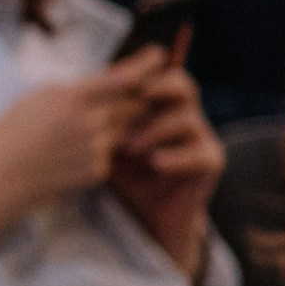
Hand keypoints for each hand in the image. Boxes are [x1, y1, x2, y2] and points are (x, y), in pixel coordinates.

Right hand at [0, 49, 167, 214]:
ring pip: (124, 128)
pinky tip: (72, 153)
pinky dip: (100, 149)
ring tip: (84, 127)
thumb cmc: (10, 133)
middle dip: (142, 94)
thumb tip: (110, 81)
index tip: (160, 55)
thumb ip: (74, 91)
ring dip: (117, 123)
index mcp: (70, 97)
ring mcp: (95, 148)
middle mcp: (88, 122)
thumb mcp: (37, 99)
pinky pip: (110, 152)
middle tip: (147, 86)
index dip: (147, 65)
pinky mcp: (97, 170)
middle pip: (134, 103)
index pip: (124, 78)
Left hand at [107, 46, 220, 280]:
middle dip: (157, 90)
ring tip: (130, 148)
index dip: (137, 74)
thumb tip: (74, 87)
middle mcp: (184, 113)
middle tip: (134, 100)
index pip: (157, 74)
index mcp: (160, 102)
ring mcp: (201, 136)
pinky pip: (201, 152)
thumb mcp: (107, 141)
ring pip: (188, 118)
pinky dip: (176, 157)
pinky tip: (155, 164)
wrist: (143, 211)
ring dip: (156, 130)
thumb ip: (102, 115)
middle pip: (182, 85)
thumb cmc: (120, 171)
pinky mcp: (210, 161)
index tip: (110, 81)